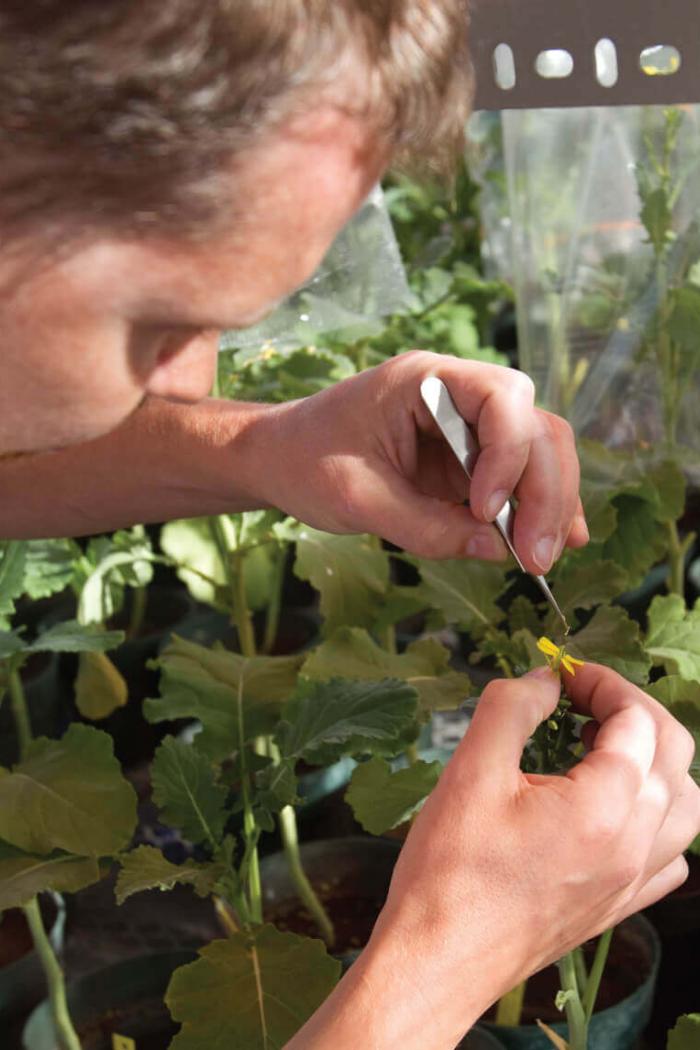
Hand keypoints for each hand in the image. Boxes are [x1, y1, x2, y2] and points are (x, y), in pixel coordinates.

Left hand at [267, 350, 587, 572]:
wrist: (277, 458)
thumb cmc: (305, 463)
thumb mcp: (357, 499)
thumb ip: (426, 525)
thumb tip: (497, 550)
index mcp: (425, 379)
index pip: (502, 398)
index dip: (508, 456)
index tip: (484, 511)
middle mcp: (458, 393)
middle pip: (534, 427)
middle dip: (543, 492)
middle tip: (536, 556)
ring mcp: (468, 426)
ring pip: (539, 450)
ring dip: (551, 503)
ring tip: (544, 557)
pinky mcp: (469, 459)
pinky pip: (520, 476)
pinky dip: (540, 507)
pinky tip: (560, 540)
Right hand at [289, 664, 698, 1048]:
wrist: (439, 959)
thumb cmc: (450, 868)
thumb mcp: (470, 771)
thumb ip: (512, 709)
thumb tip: (544, 679)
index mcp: (604, 806)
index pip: (637, 721)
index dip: (602, 683)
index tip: (561, 675)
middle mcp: (634, 844)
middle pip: (673, 754)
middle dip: (633, 711)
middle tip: (581, 698)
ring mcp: (631, 881)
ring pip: (684, 807)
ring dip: (655, 762)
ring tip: (601, 748)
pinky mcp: (617, 907)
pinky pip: (669, 856)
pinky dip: (657, 819)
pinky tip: (614, 811)